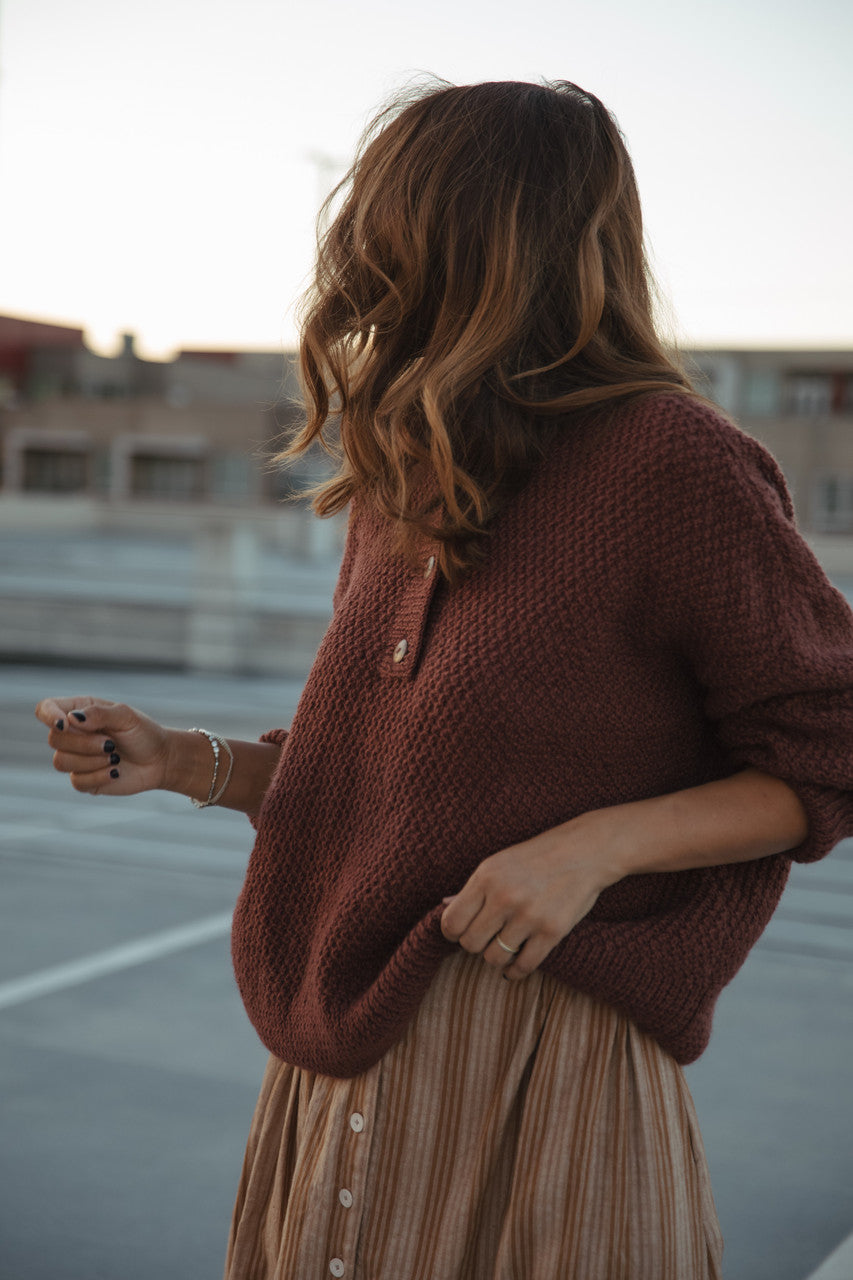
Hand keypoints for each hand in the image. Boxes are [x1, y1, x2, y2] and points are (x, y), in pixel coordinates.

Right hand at [34, 695, 171, 796]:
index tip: (64, 724)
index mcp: (79, 711)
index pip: (45, 709)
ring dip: (91, 761)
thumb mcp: (126, 717)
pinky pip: (76, 781)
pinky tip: (116, 771)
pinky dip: (98, 776)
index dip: (48, 716)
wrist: (160, 760)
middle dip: (84, 743)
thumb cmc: (143, 733)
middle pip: (54, 739)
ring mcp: (76, 758)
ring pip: (60, 762)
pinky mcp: (83, 780)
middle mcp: (73, 734)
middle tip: (110, 744)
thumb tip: (71, 719)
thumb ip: (99, 713)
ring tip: (115, 757)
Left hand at [440, 814, 624, 979]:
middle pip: (470, 944)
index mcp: (486, 877)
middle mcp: (504, 897)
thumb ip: (472, 888)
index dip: (453, 933)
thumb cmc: (537, 857)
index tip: (463, 933)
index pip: (451, 923)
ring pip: (495, 958)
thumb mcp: (499, 863)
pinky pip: (523, 966)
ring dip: (498, 957)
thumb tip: (444, 904)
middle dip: (476, 945)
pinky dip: (516, 971)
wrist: (584, 851)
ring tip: (505, 946)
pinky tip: (516, 965)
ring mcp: (528, 915)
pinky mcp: (552, 931)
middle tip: (488, 938)